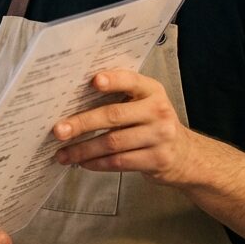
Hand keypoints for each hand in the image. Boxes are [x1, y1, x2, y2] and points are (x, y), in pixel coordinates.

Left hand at [52, 69, 191, 183]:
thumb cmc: (152, 124)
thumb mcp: (143, 103)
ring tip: (63, 154)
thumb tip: (71, 101)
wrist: (185, 154)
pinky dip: (97, 163)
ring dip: (83, 149)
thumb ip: (118, 97)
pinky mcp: (157, 160)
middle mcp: (158, 111)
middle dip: (82, 123)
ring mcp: (160, 136)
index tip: (93, 81)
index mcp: (151, 90)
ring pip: (113, 143)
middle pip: (113, 116)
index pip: (131, 80)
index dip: (112, 80)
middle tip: (58, 130)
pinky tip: (83, 162)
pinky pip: (119, 162)